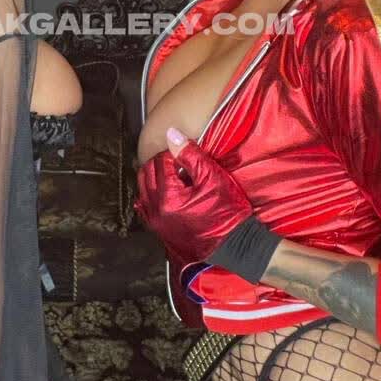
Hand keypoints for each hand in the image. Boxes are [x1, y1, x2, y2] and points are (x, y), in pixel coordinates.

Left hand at [134, 128, 252, 265]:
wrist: (236, 246)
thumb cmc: (228, 213)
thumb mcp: (213, 178)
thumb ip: (190, 155)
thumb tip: (172, 134)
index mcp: (169, 197)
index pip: (160, 162)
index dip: (174, 153)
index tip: (186, 155)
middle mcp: (157, 211)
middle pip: (147, 174)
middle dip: (161, 163)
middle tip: (179, 163)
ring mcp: (156, 223)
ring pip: (143, 190)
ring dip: (155, 178)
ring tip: (174, 176)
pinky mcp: (160, 231)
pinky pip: (145, 208)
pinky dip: (151, 196)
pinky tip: (166, 193)